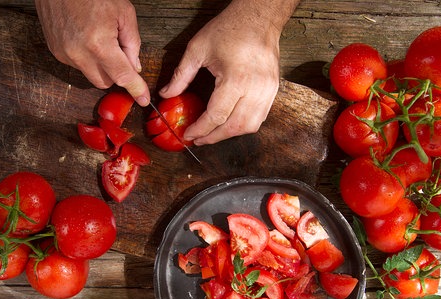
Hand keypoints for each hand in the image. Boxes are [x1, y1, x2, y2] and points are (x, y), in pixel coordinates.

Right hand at [35, 0, 149, 105]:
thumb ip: (132, 43)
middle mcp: (78, 54)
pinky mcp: (55, 51)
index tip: (143, 99)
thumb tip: (134, 66)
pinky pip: (77, 65)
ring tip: (99, 36)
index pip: (121, 76)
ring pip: (91, 74)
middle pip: (105, 82)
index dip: (135, 89)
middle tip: (120, 49)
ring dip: (100, 64)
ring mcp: (64, 54)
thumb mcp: (123, 12)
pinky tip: (86, 36)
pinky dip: (86, 57)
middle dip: (116, 72)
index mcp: (98, 44)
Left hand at [159, 0, 298, 144]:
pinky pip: (260, 117)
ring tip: (213, 133)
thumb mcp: (197, 49)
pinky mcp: (273, 90)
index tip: (189, 133)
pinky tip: (230, 122)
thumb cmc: (230, 28)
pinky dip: (244, 125)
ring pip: (251, 126)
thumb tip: (166, 94)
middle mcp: (255, 89)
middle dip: (215, 137)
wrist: (258, 17)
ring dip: (231, 134)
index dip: (201, 129)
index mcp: (236, 79)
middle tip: (199, 140)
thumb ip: (181, 75)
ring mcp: (268, 91)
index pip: (217, 116)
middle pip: (235, 127)